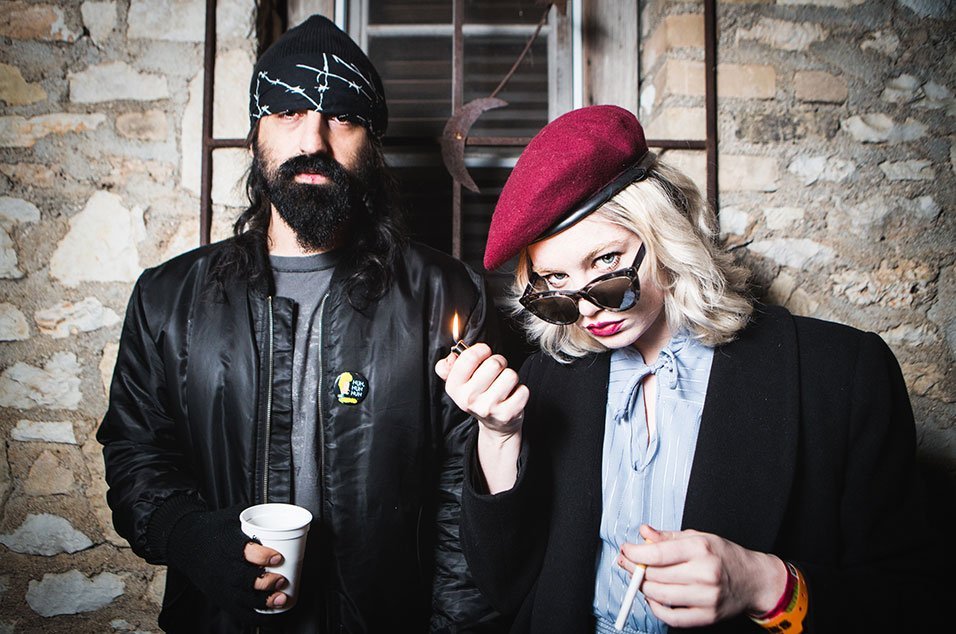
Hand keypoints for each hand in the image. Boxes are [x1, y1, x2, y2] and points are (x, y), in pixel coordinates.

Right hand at [165, 505, 287, 618]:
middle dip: (265, 583)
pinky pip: (238, 612)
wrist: (184, 542)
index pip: (242, 552)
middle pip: (243, 579)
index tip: (277, 557)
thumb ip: (255, 518)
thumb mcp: (231, 517)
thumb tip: (281, 514)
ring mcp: (219, 584)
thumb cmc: (212, 529)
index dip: (261, 556)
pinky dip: (256, 616)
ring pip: (242, 598)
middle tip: (282, 580)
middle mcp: (220, 567)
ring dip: (263, 601)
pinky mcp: (220, 596)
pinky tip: (272, 613)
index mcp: (225, 544)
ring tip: (281, 598)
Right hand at [436, 343, 527, 492]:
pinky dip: (520, 390)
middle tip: (496, 372)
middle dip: (499, 362)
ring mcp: (488, 408)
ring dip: (510, 377)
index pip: (469, 357)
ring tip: (503, 385)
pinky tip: (511, 397)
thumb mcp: (458, 382)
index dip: (481, 350)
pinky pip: (523, 389)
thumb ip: (449, 365)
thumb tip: (453, 355)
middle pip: (494, 363)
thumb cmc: (478, 395)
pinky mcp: (507, 414)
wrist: (494, 424)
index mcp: (454, 387)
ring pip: (510, 375)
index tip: (484, 353)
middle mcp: (468, 399)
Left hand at [618, 524, 786, 627]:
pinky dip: (656, 608)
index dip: (635, 553)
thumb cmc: (725, 556)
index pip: (658, 553)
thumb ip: (668, 537)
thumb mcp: (698, 537)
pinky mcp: (707, 616)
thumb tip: (644, 532)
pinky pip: (671, 617)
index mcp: (700, 549)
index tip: (625, 550)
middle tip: (629, 564)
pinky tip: (655, 598)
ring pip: (659, 595)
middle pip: (655, 575)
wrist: (754, 580)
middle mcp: (704, 573)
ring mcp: (706, 597)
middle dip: (635, 569)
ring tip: (643, 579)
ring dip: (644, 588)